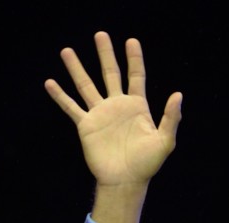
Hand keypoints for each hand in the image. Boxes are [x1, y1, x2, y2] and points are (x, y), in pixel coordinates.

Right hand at [45, 32, 181, 188]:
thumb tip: (178, 94)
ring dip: (77, 68)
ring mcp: (100, 114)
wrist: (125, 181)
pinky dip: (60, 96)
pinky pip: (71, 107)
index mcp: (137, 107)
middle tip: (100, 34)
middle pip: (110, 73)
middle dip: (105, 54)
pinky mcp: (86, 126)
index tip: (131, 41)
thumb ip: (171, 118)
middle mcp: (117, 106)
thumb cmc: (147, 164)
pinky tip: (50, 83)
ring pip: (86, 86)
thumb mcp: (165, 141)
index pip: (136, 76)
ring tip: (67, 51)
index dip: (134, 59)